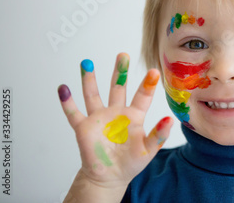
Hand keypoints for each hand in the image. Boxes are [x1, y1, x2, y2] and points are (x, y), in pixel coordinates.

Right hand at [57, 53, 172, 188]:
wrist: (110, 177)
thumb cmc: (131, 161)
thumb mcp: (149, 149)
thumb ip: (159, 134)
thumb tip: (170, 120)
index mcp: (134, 116)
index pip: (142, 96)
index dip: (148, 84)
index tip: (154, 71)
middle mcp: (116, 112)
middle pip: (118, 87)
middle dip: (120, 71)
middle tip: (123, 55)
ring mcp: (99, 118)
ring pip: (93, 95)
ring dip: (89, 79)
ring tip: (87, 62)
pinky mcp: (84, 128)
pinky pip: (73, 113)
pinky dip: (67, 102)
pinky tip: (63, 88)